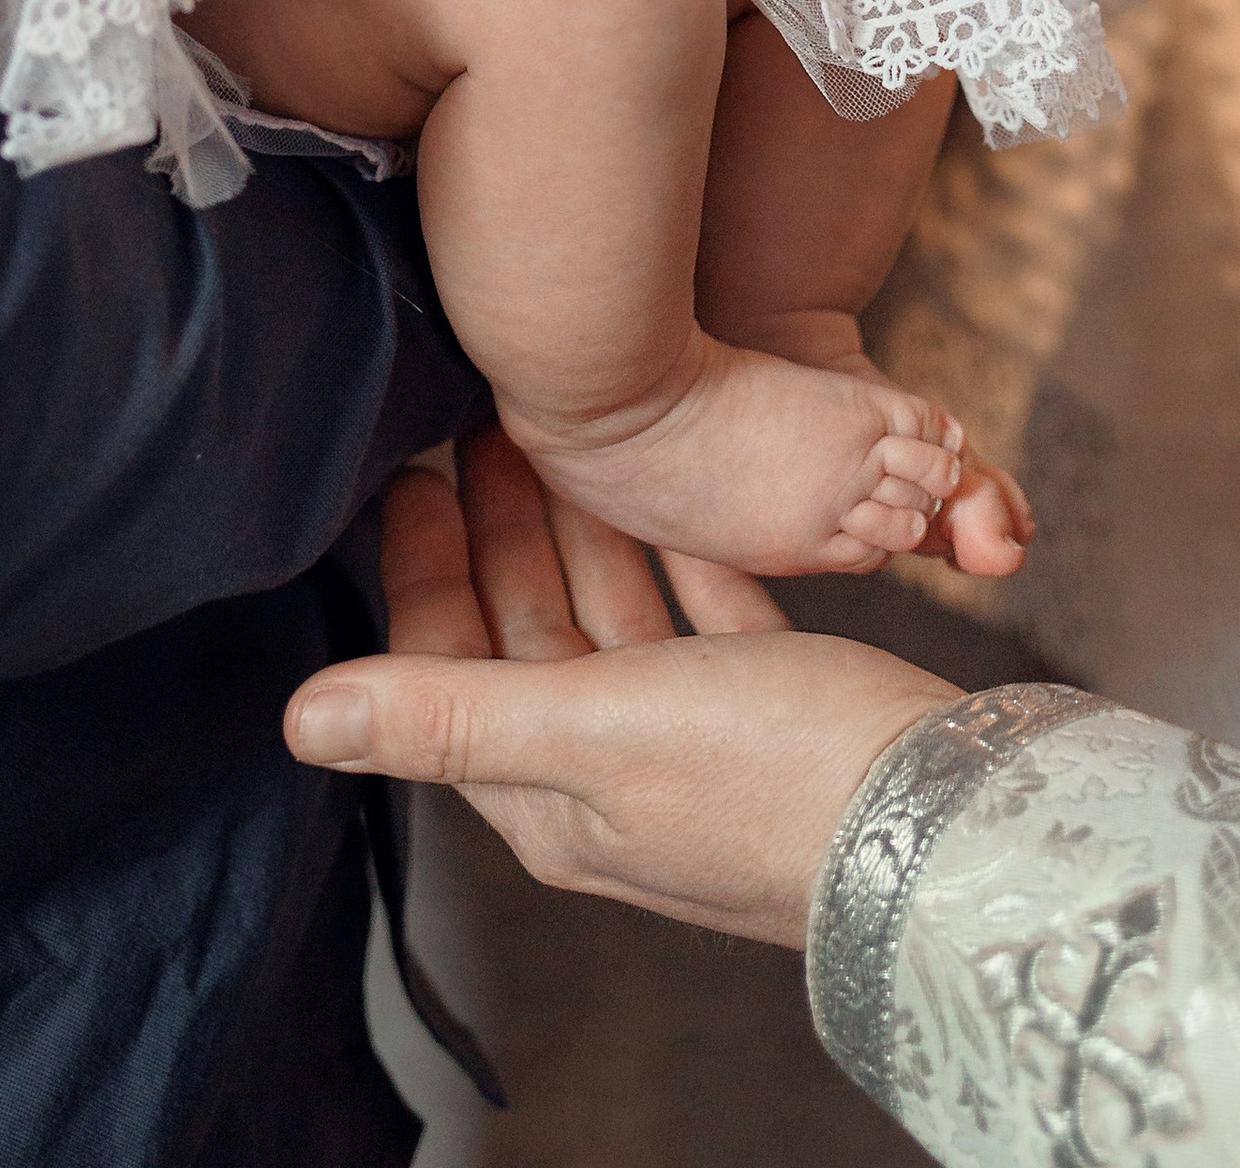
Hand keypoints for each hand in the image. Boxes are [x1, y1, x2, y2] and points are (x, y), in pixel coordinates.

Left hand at [284, 427, 952, 949]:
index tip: (413, 466)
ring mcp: (689, 740)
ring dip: (589, 526)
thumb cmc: (769, 775)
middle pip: (529, 629)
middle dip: (504, 525)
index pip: (451, 667)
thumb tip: (300, 722)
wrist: (939, 820)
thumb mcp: (596, 728)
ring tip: (573, 435)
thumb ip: (451, 713)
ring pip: (614, 611)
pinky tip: (679, 494)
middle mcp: (607, 772)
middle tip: (485, 420)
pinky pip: (698, 615)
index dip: (426, 564)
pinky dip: (678, 554)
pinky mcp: (764, 708)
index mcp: (550, 794)